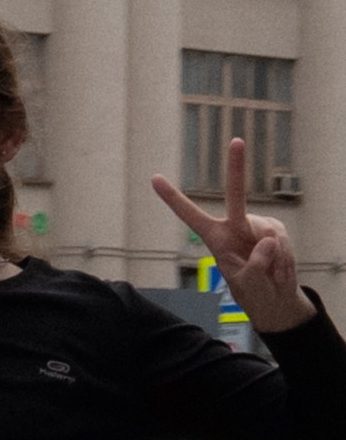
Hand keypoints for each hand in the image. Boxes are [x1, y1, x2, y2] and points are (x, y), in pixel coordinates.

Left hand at [152, 138, 314, 338]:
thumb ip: (255, 267)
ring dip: (274, 258)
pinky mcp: (276, 228)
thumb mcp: (248, 286)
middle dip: (237, 167)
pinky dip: (285, 259)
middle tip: (237, 140)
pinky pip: (282, 240)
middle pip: (236, 195)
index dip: (172, 198)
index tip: (154, 178)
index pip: (190, 216)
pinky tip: (280, 270)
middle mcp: (235, 225)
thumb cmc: (253, 292)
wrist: (275, 299)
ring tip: (271, 275)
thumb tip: (268, 240)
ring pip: (269, 231)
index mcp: (215, 238)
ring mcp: (257, 224)